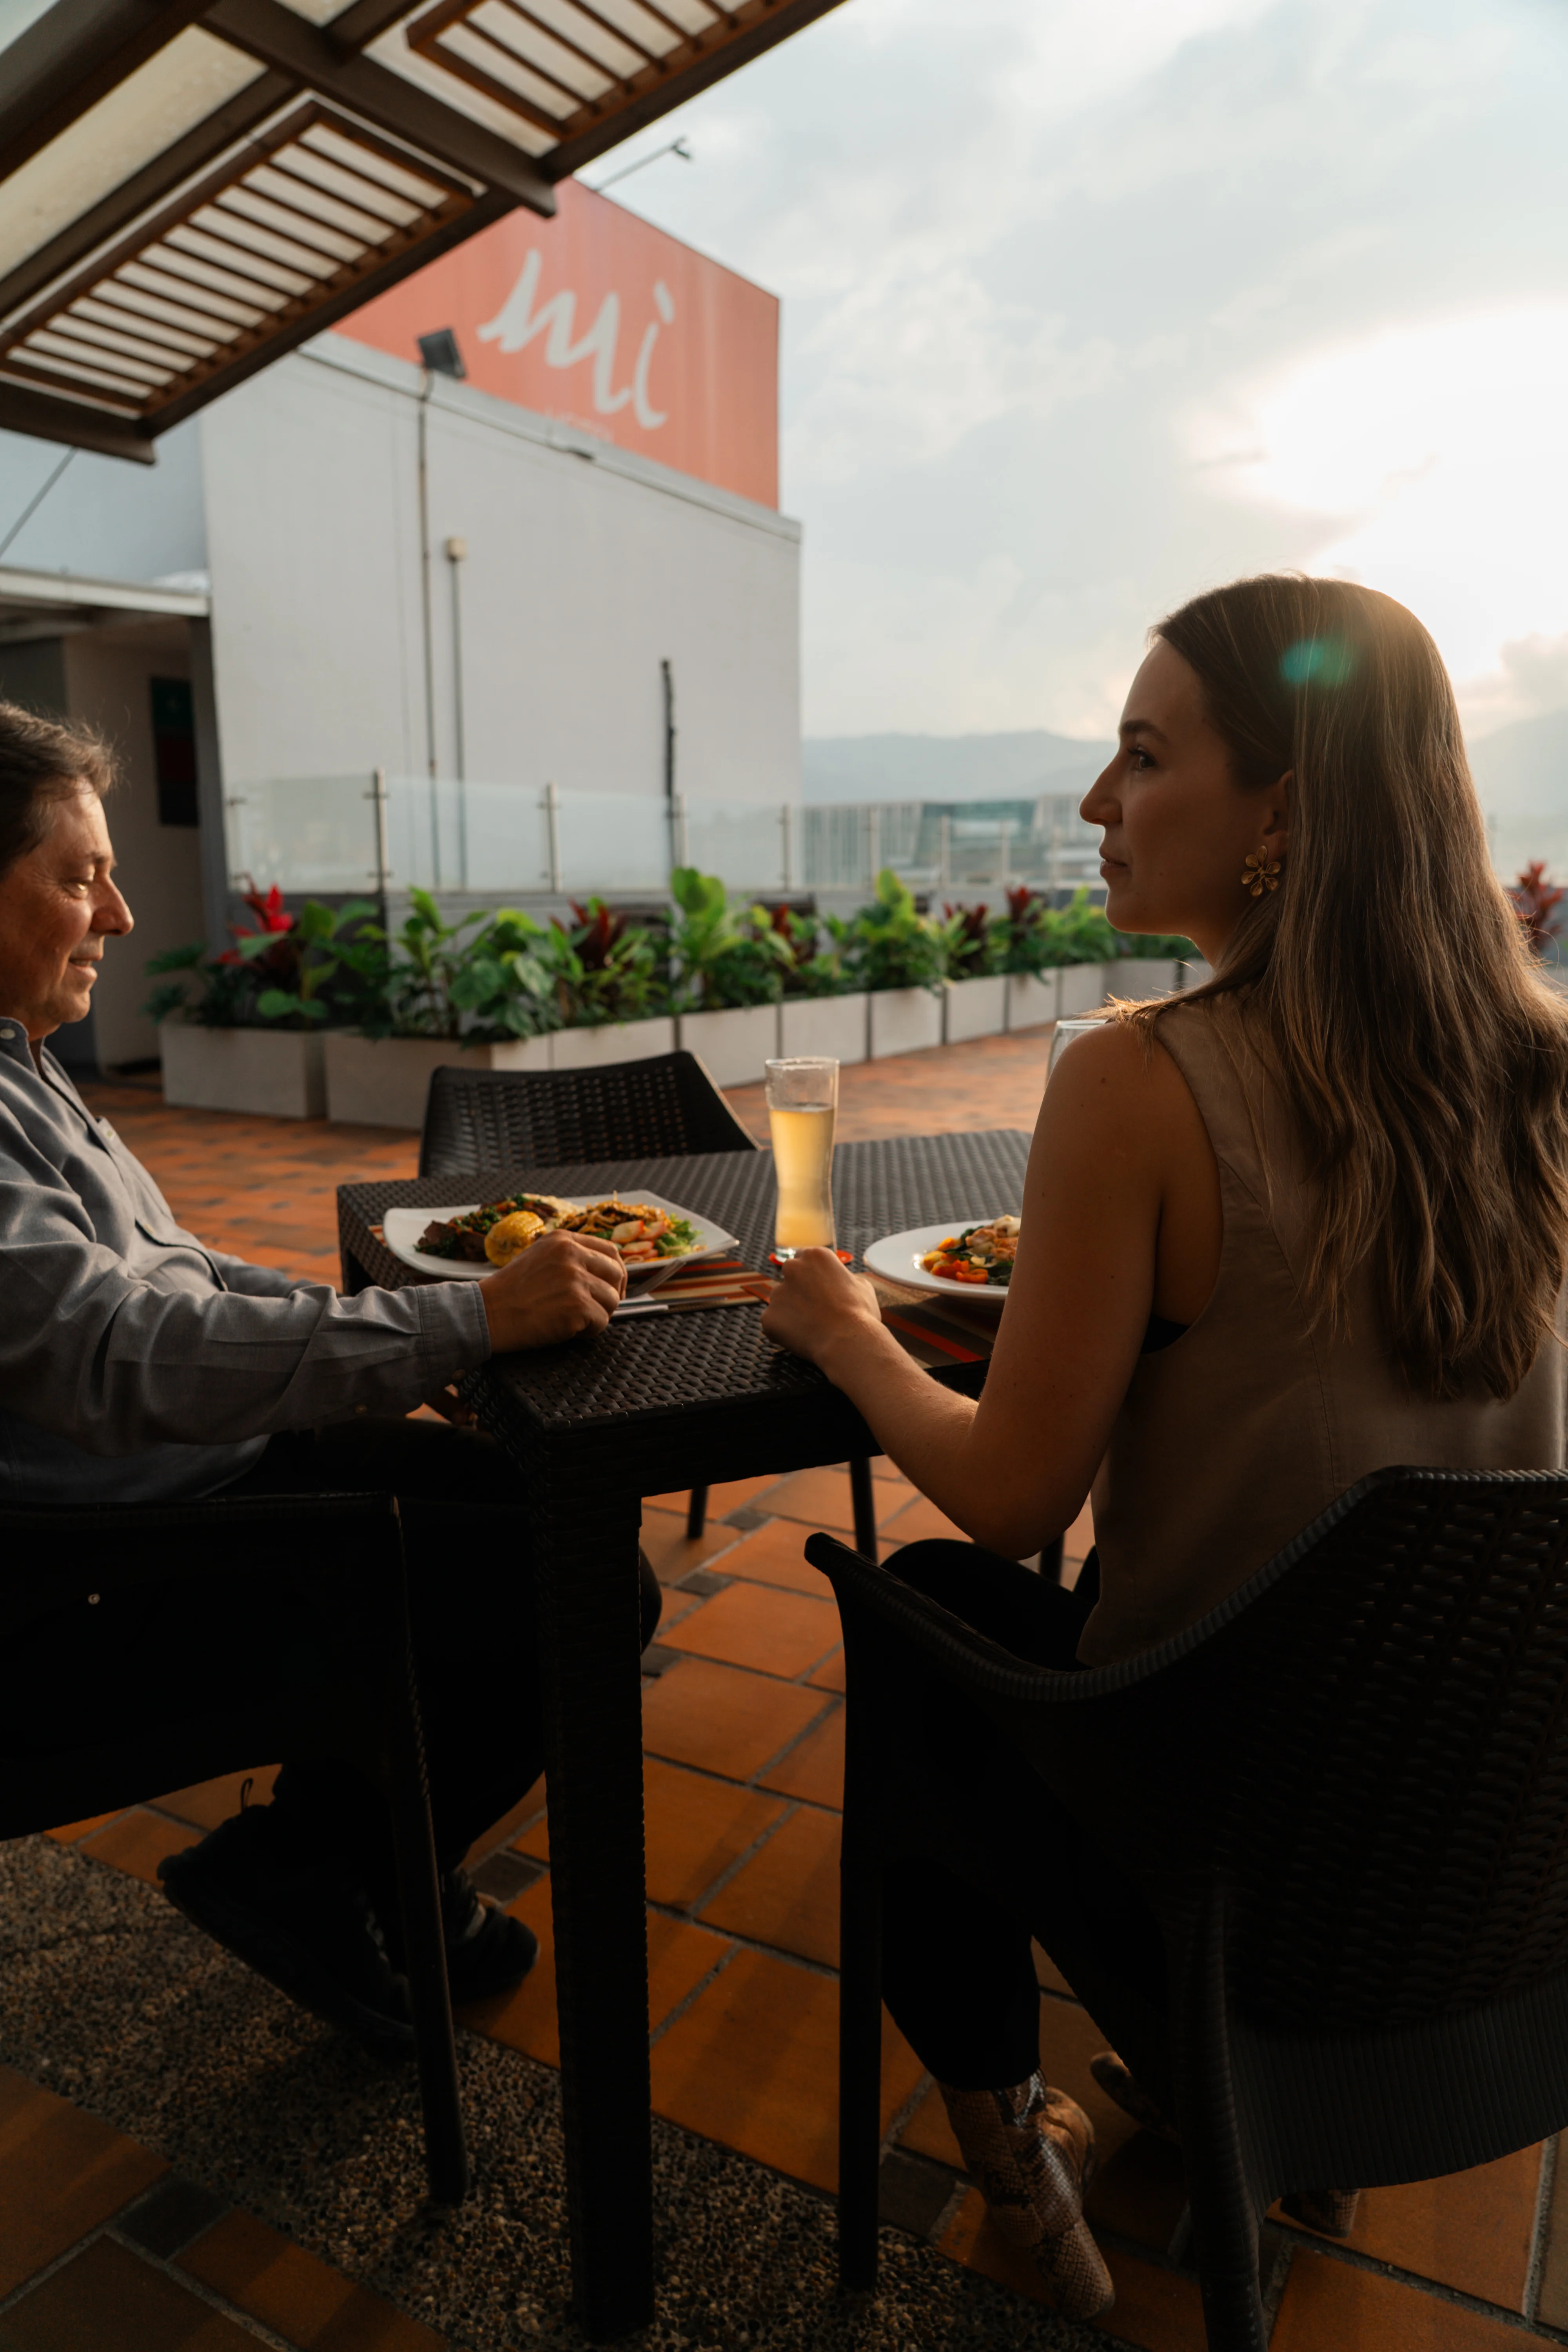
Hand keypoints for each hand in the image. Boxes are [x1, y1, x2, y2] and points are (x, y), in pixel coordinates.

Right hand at [480, 1230, 625, 1351]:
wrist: (486, 1313)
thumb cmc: (511, 1293)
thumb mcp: (540, 1258)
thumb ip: (569, 1258)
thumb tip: (604, 1271)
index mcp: (563, 1240)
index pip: (610, 1251)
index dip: (616, 1272)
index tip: (612, 1287)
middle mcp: (572, 1254)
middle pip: (617, 1274)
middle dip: (611, 1294)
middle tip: (596, 1309)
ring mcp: (575, 1279)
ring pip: (612, 1300)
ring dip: (598, 1314)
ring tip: (574, 1320)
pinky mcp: (577, 1305)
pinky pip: (602, 1321)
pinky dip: (589, 1331)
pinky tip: (568, 1329)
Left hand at [759, 1247, 884, 1369]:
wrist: (848, 1341)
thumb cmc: (860, 1313)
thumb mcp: (862, 1286)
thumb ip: (845, 1278)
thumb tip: (842, 1282)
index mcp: (815, 1256)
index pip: (804, 1259)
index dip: (812, 1276)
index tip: (819, 1289)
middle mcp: (792, 1268)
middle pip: (790, 1276)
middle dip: (799, 1290)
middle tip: (815, 1308)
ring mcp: (777, 1293)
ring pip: (781, 1301)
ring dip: (791, 1311)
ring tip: (812, 1327)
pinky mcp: (768, 1317)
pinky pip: (773, 1324)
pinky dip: (783, 1331)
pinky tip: (802, 1338)